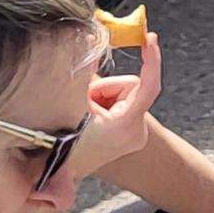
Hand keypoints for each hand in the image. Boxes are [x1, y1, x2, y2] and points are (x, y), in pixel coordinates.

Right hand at [72, 36, 161, 180]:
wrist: (61, 174)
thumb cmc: (65, 144)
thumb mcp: (71, 102)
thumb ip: (83, 72)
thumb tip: (89, 39)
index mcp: (125, 125)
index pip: (148, 86)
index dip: (151, 60)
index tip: (149, 38)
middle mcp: (137, 132)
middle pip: (127, 87)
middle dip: (104, 89)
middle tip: (85, 105)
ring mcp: (136, 135)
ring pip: (122, 94)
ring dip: (101, 98)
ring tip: (85, 117)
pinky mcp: (131, 134)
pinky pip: (120, 104)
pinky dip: (104, 105)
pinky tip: (92, 120)